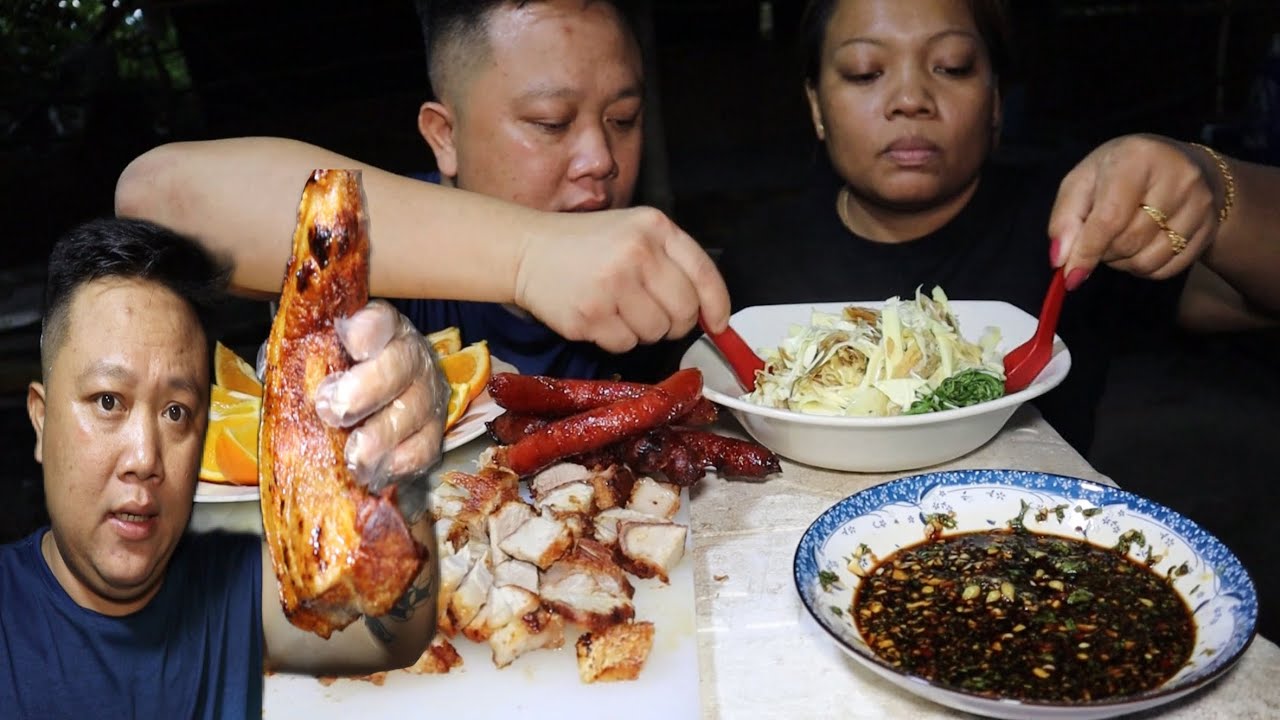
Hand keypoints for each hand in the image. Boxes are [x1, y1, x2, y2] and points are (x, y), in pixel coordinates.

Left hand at [313, 300, 447, 517]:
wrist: (369, 401)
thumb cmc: (337, 377)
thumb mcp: (317, 359)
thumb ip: (303, 363)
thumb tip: (280, 381)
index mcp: (381, 330)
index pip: (380, 320)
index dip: (367, 329)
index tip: (349, 342)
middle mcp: (410, 356)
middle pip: (400, 365)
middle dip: (368, 388)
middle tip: (334, 411)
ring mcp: (426, 394)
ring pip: (415, 410)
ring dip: (382, 435)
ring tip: (354, 456)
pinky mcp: (433, 432)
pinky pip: (425, 449)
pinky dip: (400, 462)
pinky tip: (375, 471)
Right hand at [512, 206, 730, 351]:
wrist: (527, 251)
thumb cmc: (586, 245)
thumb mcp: (633, 233)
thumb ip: (672, 262)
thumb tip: (709, 313)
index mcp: (654, 227)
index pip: (704, 273)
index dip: (716, 305)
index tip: (717, 323)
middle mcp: (636, 252)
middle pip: (684, 311)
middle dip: (674, 322)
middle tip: (652, 313)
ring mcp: (612, 285)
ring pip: (656, 332)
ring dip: (642, 330)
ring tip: (618, 308)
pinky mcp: (590, 315)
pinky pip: (625, 345)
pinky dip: (616, 339)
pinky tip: (599, 316)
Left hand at [1049, 134, 1221, 289]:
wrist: (1180, 164)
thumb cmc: (1120, 172)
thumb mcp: (1083, 181)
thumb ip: (1065, 219)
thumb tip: (1060, 259)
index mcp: (1137, 158)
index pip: (1110, 218)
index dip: (1087, 251)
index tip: (1070, 275)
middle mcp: (1177, 178)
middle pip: (1128, 242)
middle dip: (1103, 252)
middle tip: (1098, 239)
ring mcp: (1200, 203)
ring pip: (1148, 260)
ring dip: (1123, 262)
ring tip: (1119, 239)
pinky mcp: (1210, 227)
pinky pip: (1168, 269)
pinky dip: (1144, 268)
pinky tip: (1141, 246)